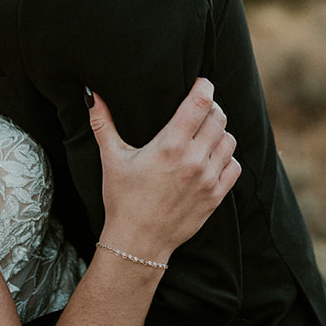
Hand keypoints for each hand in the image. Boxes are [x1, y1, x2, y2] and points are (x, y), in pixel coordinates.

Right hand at [89, 78, 239, 264]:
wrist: (138, 242)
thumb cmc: (123, 199)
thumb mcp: (112, 159)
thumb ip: (103, 124)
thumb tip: (91, 96)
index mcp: (169, 146)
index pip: (199, 103)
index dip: (205, 87)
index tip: (201, 83)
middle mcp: (193, 159)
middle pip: (219, 118)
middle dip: (211, 108)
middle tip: (200, 109)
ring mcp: (208, 179)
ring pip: (229, 140)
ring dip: (219, 132)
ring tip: (205, 134)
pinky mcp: (216, 196)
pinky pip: (233, 166)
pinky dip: (226, 158)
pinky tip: (211, 158)